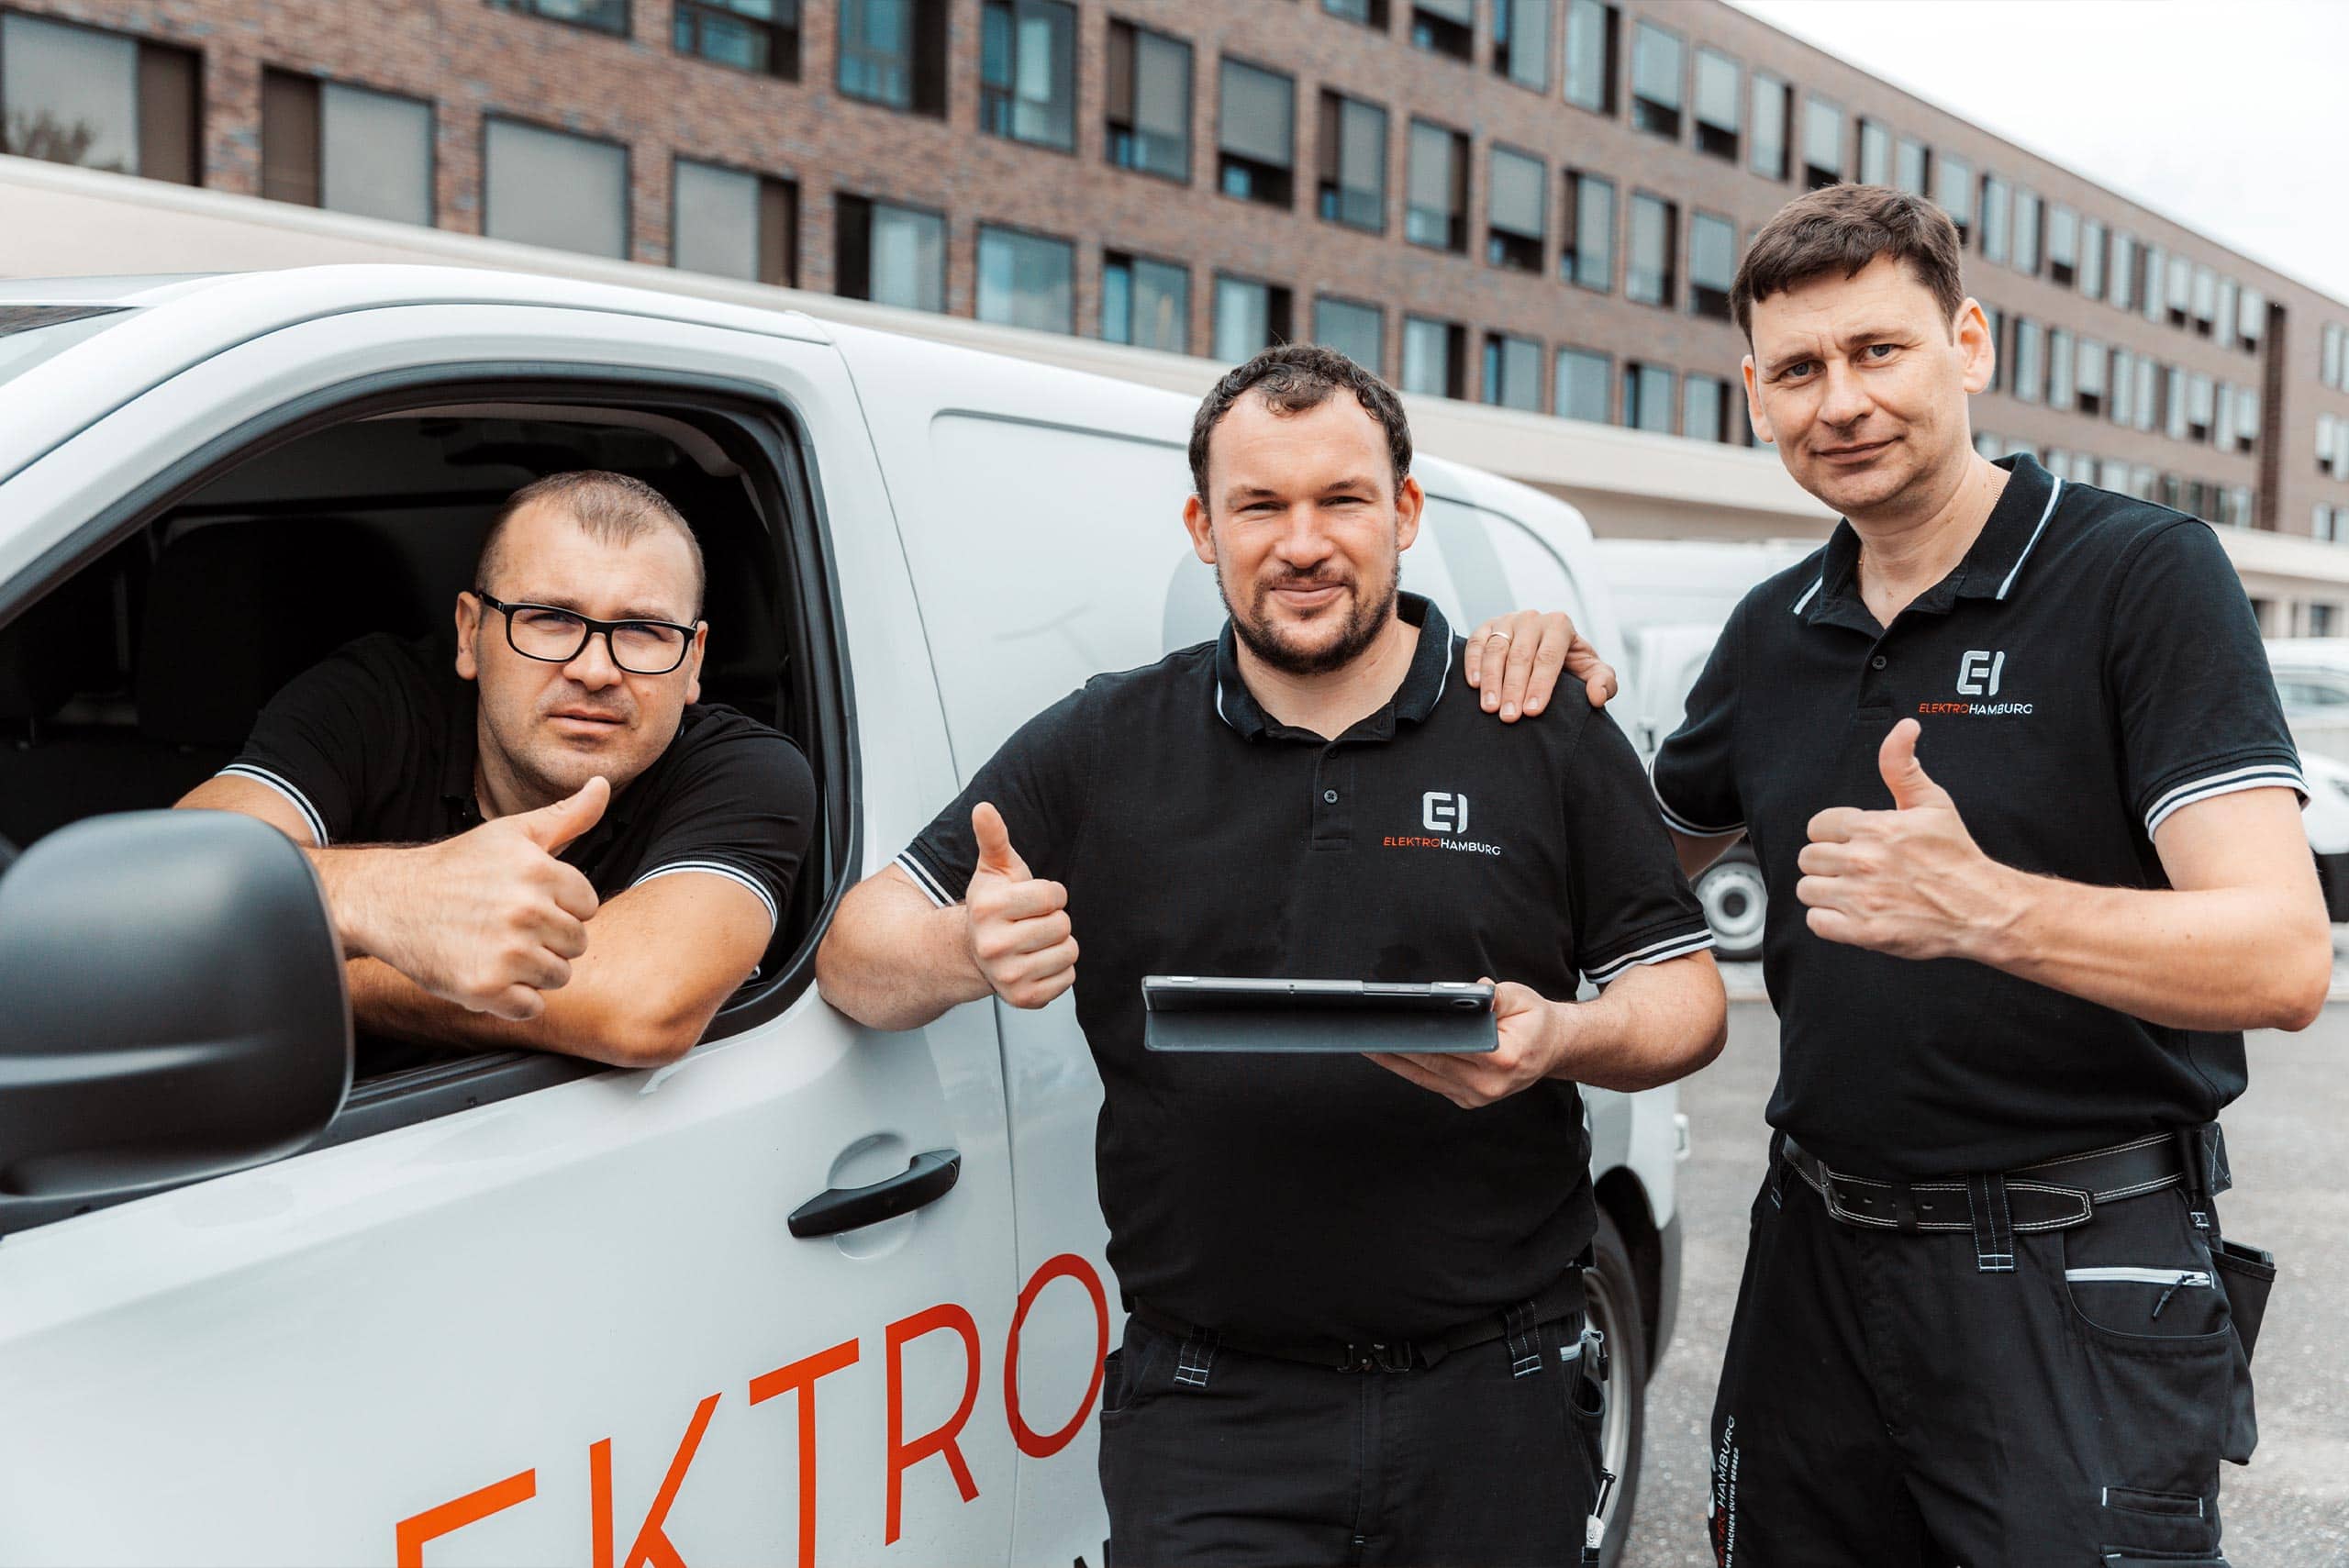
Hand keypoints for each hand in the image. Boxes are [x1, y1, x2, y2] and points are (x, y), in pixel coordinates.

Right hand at [365, 776, 606, 1018]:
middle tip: (507, 925)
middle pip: (577, 943)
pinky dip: (512, 999)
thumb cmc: (456, 867)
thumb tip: (602, 784)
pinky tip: (487, 971)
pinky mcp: (484, 989)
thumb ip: (566, 815)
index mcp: (539, 872)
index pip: (588, 906)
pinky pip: (531, 1007)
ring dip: (533, 969)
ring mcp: (506, 953)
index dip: (560, 905)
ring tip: (496, 947)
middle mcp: (526, 911)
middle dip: (549, 938)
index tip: (527, 899)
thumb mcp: (512, 833)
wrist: (389, 900)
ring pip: (558, 976)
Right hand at [964, 801, 1076, 1008]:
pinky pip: (1068, 978)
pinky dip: (1059, 969)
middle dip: (1054, 919)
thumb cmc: (992, 907)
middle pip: (1062, 925)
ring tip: (1036, 941)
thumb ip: (994, 837)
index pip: (1052, 896)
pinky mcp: (1024, 998)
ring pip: (1069, 952)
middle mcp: (993, 946)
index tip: (1034, 899)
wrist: (975, 951)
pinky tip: (1037, 961)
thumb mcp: (994, 869)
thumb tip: (984, 808)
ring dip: (1059, 944)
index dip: (1050, 894)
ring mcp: (1008, 975)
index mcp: (988, 910)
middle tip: (1033, 922)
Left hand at [1367, 980, 1570, 1107]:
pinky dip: (1411, 1069)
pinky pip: (1432, 1083)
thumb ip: (1495, 996)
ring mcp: (1478, 1097)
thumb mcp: (1521, 998)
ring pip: (1426, 1077)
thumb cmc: (1535, 1022)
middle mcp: (1489, 1085)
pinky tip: (1392, 1055)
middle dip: (1398, 1048)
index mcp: (1503, 1059)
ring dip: (1397, 1061)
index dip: (1418, 1037)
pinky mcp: (1468, 1100)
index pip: (1451, 1047)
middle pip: (1432, 1064)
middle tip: (1369, 1032)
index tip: (1393, 1028)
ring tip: (1370, 1043)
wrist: (1552, 1049)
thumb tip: (1473, 991)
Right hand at [1463, 609, 1617, 720]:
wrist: (1546, 650)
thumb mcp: (1593, 672)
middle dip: (1513, 689)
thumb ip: (1604, 683)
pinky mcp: (1487, 626)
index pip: (1548, 657)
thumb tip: (1597, 696)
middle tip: (1509, 717)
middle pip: (1520, 655)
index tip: (1532, 711)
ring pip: (1496, 650)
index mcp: (1560, 625)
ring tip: (1490, 708)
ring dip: (1492, 681)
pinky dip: (1472, 663)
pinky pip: (1476, 643)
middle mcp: (1533, 619)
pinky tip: (1474, 685)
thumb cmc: (1570, 664)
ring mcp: (1507, 620)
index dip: (1539, 685)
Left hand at [1797, 720, 2018, 960]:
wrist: (1980, 907)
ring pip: (1807, 889)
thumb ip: (1903, 765)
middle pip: (1808, 858)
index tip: (1854, 843)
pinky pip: (1816, 922)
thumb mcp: (1931, 802)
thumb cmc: (1956, 856)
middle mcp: (1862, 861)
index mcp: (1873, 827)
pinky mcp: (1862, 931)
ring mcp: (1860, 897)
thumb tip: (1904, 727)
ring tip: (1852, 891)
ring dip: (1825, 891)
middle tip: (1855, 869)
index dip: (1834, 834)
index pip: (1817, 826)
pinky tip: (1851, 913)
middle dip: (1828, 862)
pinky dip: (1829, 920)